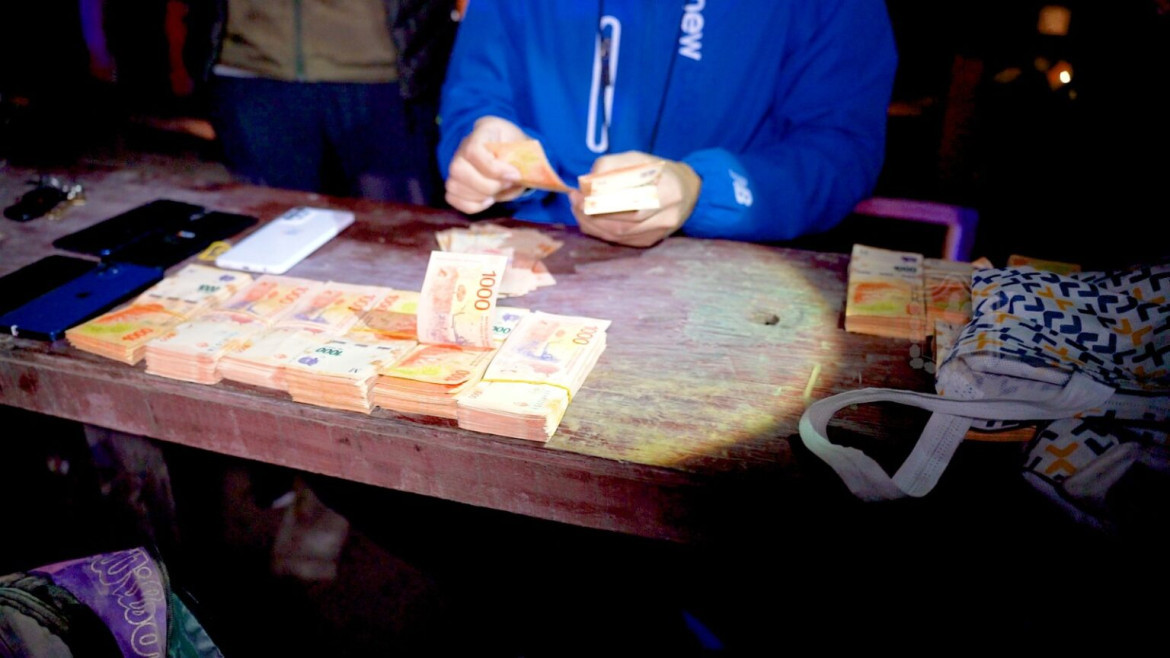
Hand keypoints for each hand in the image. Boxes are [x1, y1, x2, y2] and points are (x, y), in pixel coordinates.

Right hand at [445, 116, 529, 213]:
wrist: (508, 148)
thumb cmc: (517, 146)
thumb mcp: (525, 146)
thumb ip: (524, 160)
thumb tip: (522, 178)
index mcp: (482, 131)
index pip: (473, 150)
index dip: (493, 169)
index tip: (514, 175)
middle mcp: (462, 146)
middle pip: (459, 170)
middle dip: (488, 185)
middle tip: (508, 184)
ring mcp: (455, 165)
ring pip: (454, 186)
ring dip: (481, 196)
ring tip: (499, 192)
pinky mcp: (454, 182)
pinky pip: (453, 198)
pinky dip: (472, 205)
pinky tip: (488, 200)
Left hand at [570, 152, 701, 247]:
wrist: (688, 192)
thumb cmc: (660, 172)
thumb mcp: (639, 160)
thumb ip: (613, 167)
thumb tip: (586, 182)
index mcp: (668, 191)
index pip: (630, 201)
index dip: (601, 200)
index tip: (580, 191)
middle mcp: (667, 217)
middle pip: (623, 222)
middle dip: (592, 213)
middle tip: (574, 201)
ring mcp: (659, 233)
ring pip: (619, 234)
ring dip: (592, 224)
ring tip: (576, 209)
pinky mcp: (651, 242)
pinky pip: (620, 241)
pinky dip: (600, 232)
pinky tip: (587, 221)